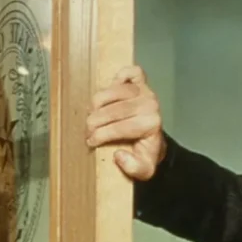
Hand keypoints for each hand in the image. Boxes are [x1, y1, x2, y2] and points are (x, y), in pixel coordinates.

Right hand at [85, 65, 165, 180]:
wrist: (154, 140)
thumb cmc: (145, 153)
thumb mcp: (144, 170)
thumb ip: (134, 168)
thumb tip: (119, 155)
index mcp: (151, 124)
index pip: (118, 127)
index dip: (100, 135)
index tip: (90, 142)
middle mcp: (150, 105)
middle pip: (111, 110)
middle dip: (94, 123)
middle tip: (88, 132)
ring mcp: (146, 91)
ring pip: (111, 91)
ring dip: (97, 104)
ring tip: (94, 116)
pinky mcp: (142, 82)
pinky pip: (131, 72)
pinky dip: (119, 76)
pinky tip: (111, 89)